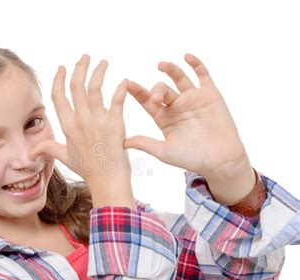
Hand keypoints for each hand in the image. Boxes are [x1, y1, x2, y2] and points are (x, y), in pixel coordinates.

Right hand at [30, 54, 131, 186]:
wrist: (107, 181)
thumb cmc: (87, 169)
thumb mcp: (64, 157)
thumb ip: (48, 149)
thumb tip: (31, 152)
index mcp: (67, 126)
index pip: (58, 96)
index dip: (59, 79)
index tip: (62, 67)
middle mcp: (80, 121)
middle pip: (76, 86)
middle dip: (80, 67)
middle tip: (85, 57)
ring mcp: (97, 122)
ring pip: (95, 88)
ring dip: (99, 71)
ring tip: (104, 62)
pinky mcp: (115, 125)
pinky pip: (117, 101)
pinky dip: (121, 89)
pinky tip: (124, 80)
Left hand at [123, 54, 249, 177]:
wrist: (220, 159)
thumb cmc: (192, 158)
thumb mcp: (164, 151)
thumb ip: (145, 144)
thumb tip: (122, 142)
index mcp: (164, 118)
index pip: (147, 101)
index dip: (137, 92)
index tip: (127, 84)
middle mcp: (176, 106)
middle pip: (161, 89)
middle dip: (156, 90)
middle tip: (156, 98)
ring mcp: (193, 99)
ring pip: (179, 78)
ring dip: (170, 69)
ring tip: (161, 65)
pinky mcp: (210, 94)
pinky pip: (202, 75)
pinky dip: (196, 64)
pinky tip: (187, 56)